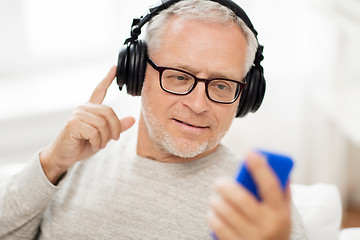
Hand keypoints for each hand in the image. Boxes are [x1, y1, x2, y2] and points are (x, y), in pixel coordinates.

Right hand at [40, 66, 134, 183]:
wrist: (64, 156)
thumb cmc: (82, 144)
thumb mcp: (103, 136)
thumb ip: (116, 127)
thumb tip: (133, 119)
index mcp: (90, 108)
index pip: (100, 90)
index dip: (108, 78)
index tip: (114, 67)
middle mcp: (83, 108)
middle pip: (109, 112)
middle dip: (115, 129)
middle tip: (113, 140)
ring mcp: (78, 114)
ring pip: (102, 124)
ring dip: (104, 139)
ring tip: (98, 144)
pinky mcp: (73, 123)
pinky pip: (94, 132)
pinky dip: (96, 142)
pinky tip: (90, 144)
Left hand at [207, 152, 290, 239]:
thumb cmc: (274, 229)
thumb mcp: (284, 213)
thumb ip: (281, 191)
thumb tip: (273, 163)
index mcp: (280, 213)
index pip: (270, 186)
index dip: (260, 167)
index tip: (250, 152)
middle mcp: (267, 226)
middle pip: (241, 199)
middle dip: (226, 186)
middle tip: (219, 182)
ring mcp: (252, 238)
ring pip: (226, 212)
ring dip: (216, 201)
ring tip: (215, 199)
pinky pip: (218, 226)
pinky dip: (212, 216)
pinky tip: (213, 214)